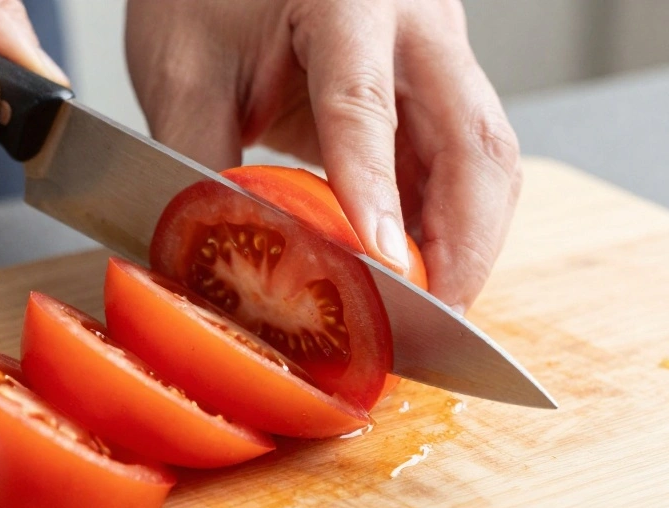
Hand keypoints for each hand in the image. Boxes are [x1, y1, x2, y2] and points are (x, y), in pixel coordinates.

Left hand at [126, 0, 521, 312]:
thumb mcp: (185, 70)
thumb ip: (201, 162)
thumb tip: (221, 262)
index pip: (365, 104)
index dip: (376, 192)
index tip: (385, 269)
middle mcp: (414, 22)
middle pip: (474, 141)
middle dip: (464, 241)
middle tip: (432, 318)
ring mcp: (434, 55)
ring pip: (484, 159)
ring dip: (464, 240)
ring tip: (426, 309)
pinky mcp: (432, 90)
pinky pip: (457, 166)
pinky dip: (444, 225)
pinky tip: (414, 269)